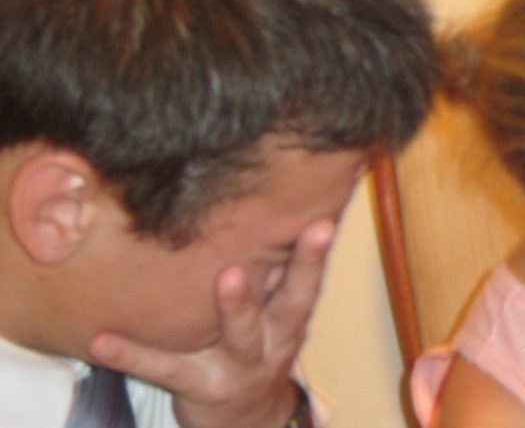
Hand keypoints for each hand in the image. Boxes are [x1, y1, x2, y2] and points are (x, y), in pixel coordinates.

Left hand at [88, 220, 335, 427]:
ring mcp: (239, 368)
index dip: (316, 254)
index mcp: (289, 321)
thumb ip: (269, 279)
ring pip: (239, 337)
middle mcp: (273, 343)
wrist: (249, 425)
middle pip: (290, 307)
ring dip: (237, 307)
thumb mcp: (272, 322)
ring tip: (227, 278)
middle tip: (304, 233)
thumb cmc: (258, 353)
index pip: (307, 283)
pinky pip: (165, 370)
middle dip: (297, 273)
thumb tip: (263, 215)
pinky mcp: (201, 388)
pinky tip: (102, 341)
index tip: (324, 223)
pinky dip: (132, 355)